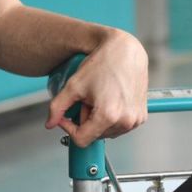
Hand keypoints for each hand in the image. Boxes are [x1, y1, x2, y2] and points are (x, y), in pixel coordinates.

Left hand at [45, 29, 147, 147]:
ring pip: (107, 132)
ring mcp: (135, 120)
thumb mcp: (73, 85)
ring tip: (99, 98)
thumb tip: (50, 123)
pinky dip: (111, 118)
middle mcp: (125, 121)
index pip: (82, 140)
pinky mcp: (142, 117)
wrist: (125, 51)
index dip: (69, 128)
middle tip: (86, 99)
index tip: (66, 116)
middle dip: (85, 120)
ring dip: (98, 120)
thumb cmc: (103, 64)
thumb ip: (58, 107)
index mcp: (108, 116)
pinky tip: (109, 99)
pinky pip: (120, 126)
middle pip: (94, 135)